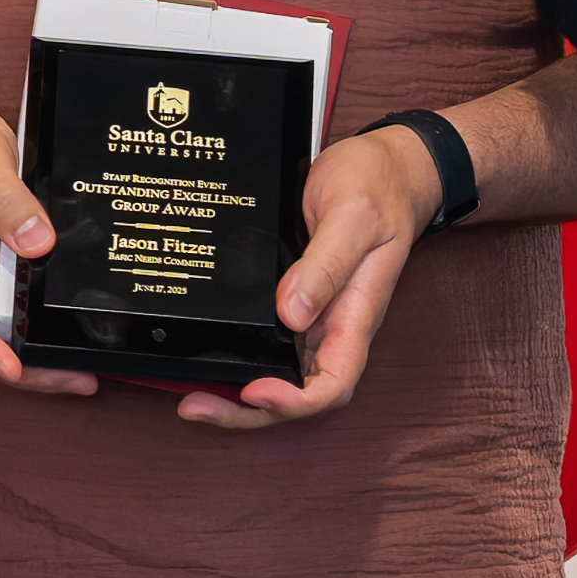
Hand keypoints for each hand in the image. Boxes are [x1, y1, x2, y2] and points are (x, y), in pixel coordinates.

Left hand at [179, 126, 429, 430]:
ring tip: (191, 395)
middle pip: (297, 393)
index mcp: (354, 316)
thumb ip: (325, 265)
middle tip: (195, 406)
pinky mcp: (296, 300)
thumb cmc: (377, 187)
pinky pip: (270, 344)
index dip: (293, 401)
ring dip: (237, 393)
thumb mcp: (352, 215)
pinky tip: (206, 355)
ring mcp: (314, 317)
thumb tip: (292, 314)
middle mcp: (333, 326)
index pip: (332, 384)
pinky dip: (240, 358)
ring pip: (279, 375)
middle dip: (248, 412)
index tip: (254, 391)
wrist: (385, 165)